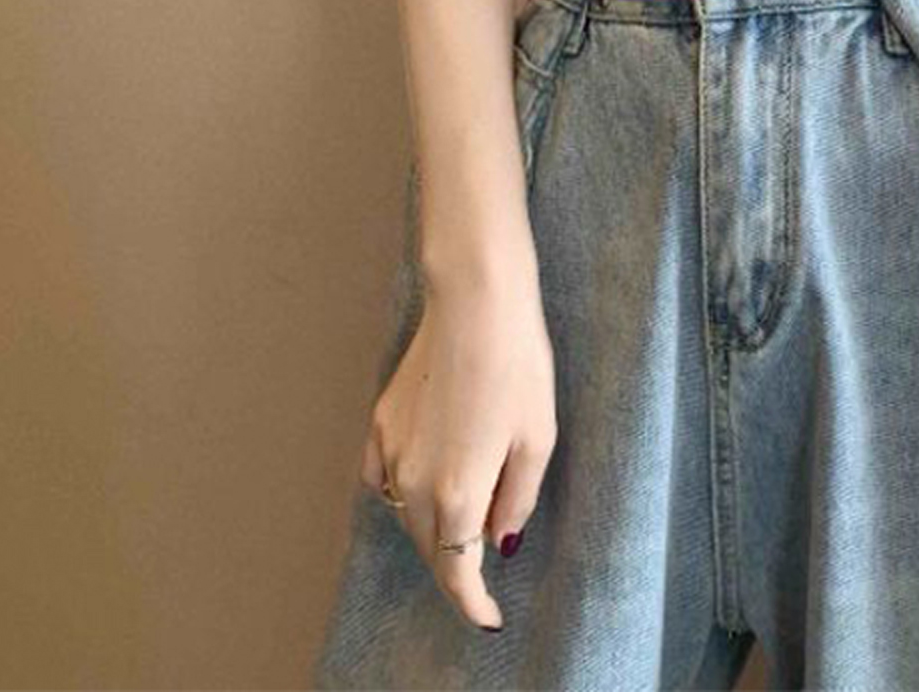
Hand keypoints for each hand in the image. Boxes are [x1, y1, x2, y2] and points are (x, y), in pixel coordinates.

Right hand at [358, 270, 555, 632]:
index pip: (456, 573)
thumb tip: (498, 538)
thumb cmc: (518, 364)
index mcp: (456, 492)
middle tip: (485, 562)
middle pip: (430, 546)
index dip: (472, 604)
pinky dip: (400, 492)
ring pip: (403, 515)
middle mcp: (412, 481)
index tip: (489, 617)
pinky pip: (381, 479)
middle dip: (455, 563)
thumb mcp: (538, 438)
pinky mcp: (379, 422)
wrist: (476, 301)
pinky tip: (421, 480)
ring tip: (463, 515)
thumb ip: (516, 498)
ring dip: (430, 527)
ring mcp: (389, 450)